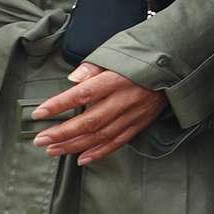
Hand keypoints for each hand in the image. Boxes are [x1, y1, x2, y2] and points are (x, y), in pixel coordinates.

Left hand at [34, 63, 168, 164]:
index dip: (60, 105)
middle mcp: (125, 99)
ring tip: (53, 150)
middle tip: (41, 139)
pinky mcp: (140, 123)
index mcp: (116, 80)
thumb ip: (93, 67)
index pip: (83, 94)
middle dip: (62, 133)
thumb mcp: (117, 56)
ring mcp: (134, 114)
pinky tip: (81, 158)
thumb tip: (73, 78)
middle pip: (90, 121)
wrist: (173, 69)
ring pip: (101, 135)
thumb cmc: (140, 62)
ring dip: (74, 145)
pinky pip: (118, 142)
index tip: (39, 113)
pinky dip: (99, 152)